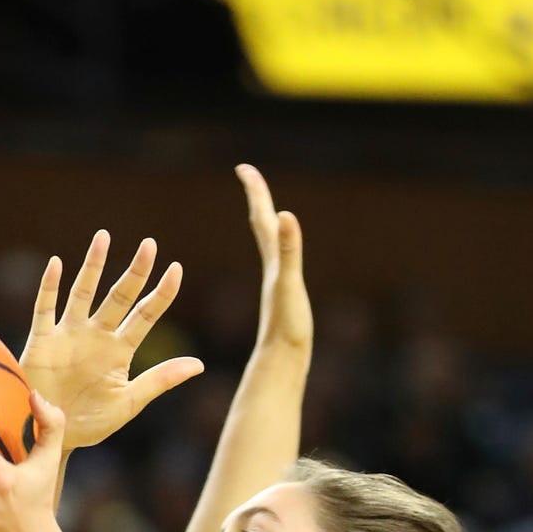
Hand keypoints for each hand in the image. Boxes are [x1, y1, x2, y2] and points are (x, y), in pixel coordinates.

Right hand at [18, 232, 202, 450]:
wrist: (50, 437)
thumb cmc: (90, 423)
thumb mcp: (129, 403)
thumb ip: (160, 380)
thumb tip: (199, 365)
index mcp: (120, 351)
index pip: (145, 315)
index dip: (161, 293)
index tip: (176, 269)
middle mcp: (97, 336)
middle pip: (119, 296)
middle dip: (135, 271)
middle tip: (150, 244)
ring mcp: (69, 335)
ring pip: (83, 292)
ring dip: (93, 265)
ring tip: (103, 236)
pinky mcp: (42, 341)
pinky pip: (45, 308)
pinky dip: (50, 286)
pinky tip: (57, 263)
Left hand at [238, 164, 311, 360]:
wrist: (281, 363)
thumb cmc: (286, 327)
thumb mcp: (288, 282)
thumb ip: (288, 249)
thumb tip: (285, 213)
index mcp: (273, 261)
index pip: (262, 218)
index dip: (256, 193)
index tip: (243, 167)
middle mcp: (273, 268)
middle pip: (264, 226)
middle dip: (259, 199)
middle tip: (249, 175)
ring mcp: (277, 283)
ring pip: (270, 246)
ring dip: (267, 224)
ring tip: (265, 210)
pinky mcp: (283, 299)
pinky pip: (279, 267)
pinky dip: (279, 254)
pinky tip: (278, 258)